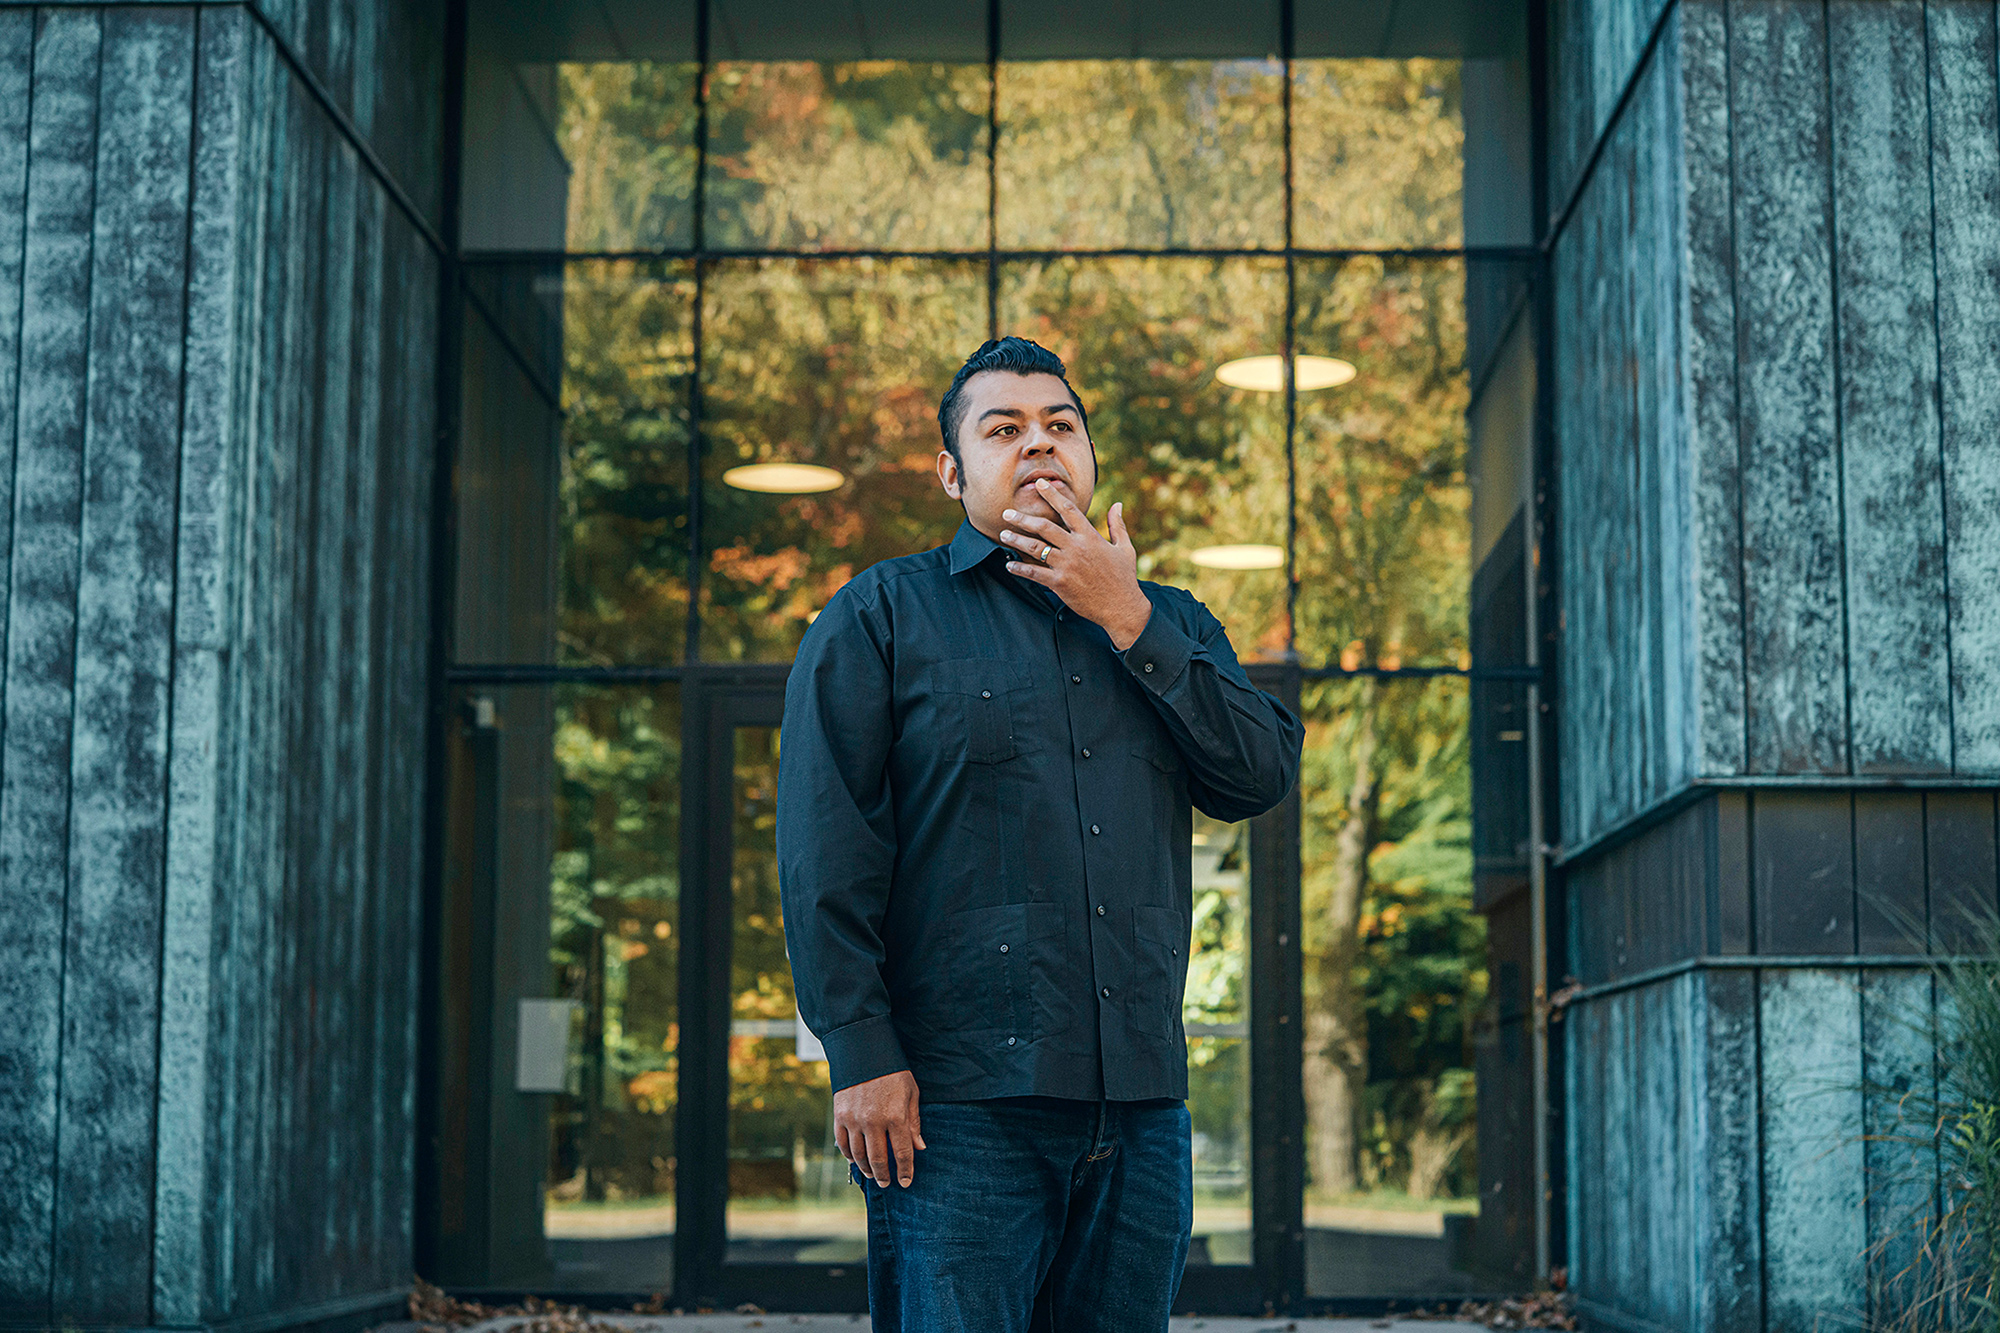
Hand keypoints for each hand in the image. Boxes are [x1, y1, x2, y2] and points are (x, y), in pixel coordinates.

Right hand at [833, 1069, 925, 1186]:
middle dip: (884, 1175)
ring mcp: (854, 1120)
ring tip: (873, 1175)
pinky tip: (855, 1160)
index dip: (905, 1171)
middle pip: (878, 1159)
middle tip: (887, 1183)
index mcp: (895, 1116)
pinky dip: (849, 1156)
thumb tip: (919, 1147)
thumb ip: (914, 1122)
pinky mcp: (840, 1115)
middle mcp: (874, 1121)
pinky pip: (843, 1144)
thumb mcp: (911, 1093)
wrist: (864, 1051)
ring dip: (866, 1169)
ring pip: (859, 1155)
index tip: (906, 1181)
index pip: (902, 1153)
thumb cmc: (893, 1072)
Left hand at [999, 481, 1154, 649]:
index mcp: (1090, 536)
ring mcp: (1066, 565)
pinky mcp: (1060, 583)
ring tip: (1003, 535)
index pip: (1068, 509)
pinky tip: (1010, 565)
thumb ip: (1117, 525)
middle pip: (1044, 527)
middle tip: (1006, 513)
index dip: (1052, 495)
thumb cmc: (1124, 578)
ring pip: (1036, 548)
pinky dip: (1020, 568)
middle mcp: (1076, 547)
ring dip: (1017, 540)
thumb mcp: (1125, 548)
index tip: (1039, 484)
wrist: (1122, 607)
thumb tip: (1117, 504)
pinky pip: (1034, 573)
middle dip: (1023, 518)